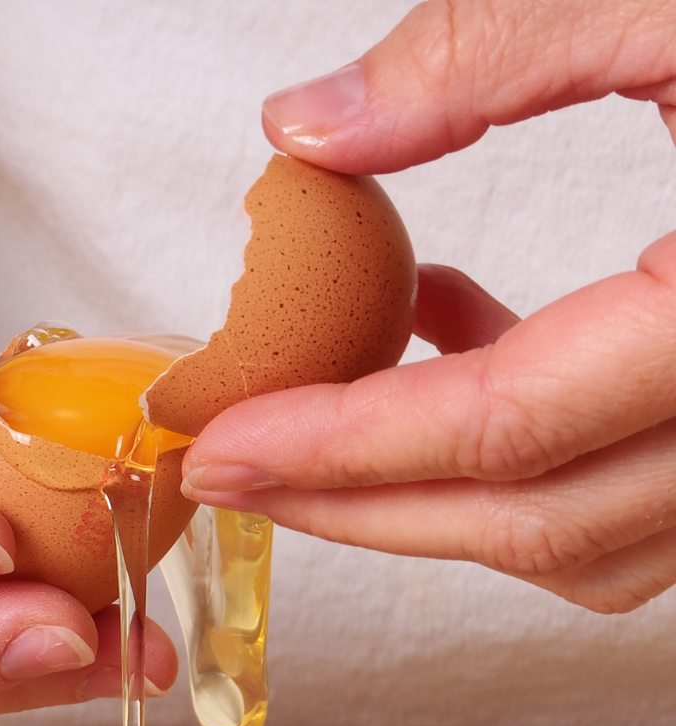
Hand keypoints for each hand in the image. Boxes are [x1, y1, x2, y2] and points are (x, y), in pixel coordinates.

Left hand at [181, 0, 675, 614]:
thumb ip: (492, 47)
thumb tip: (306, 131)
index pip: (502, 431)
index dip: (345, 448)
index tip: (226, 445)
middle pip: (532, 523)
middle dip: (362, 508)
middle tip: (238, 472)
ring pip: (585, 542)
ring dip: (439, 496)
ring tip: (326, 412)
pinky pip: (634, 503)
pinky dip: (523, 460)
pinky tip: (459, 338)